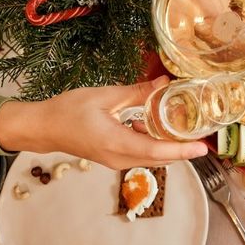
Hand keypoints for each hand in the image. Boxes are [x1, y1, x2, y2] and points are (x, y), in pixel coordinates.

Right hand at [0, 76, 207, 168]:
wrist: (42, 128)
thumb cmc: (67, 111)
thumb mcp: (104, 96)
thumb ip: (136, 92)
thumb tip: (163, 83)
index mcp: (116, 143)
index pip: (156, 150)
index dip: (182, 151)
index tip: (202, 148)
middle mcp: (118, 158)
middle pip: (158, 158)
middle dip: (181, 149)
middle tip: (201, 133)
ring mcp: (115, 161)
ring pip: (150, 157)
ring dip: (168, 146)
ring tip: (184, 127)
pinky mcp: (112, 157)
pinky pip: (140, 154)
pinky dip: (153, 143)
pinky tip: (156, 125)